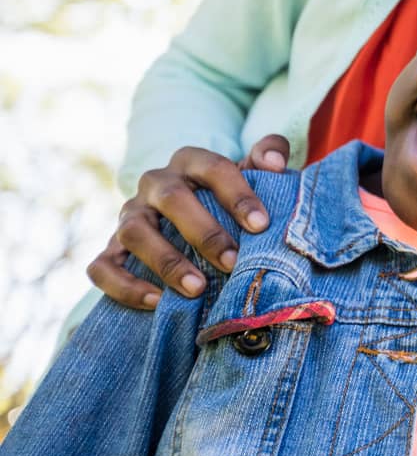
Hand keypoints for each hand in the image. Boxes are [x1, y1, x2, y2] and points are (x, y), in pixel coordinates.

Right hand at [86, 135, 288, 308]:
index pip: (213, 168)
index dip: (238, 194)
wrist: (188, 219)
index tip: (262, 224)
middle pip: (172, 198)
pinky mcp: (109, 248)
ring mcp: (129, 216)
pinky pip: (102, 267)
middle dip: (204, 232)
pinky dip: (125, 285)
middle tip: (232, 262)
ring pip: (135, 232)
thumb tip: (275, 163)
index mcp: (190, 161)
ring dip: (166, 262)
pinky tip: (157, 301)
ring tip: (198, 288)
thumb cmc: (227, 197)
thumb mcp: (250, 173)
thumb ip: (269, 154)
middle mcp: (155, 184)